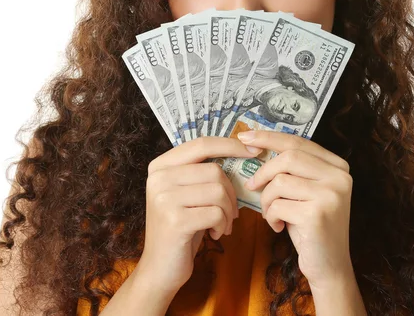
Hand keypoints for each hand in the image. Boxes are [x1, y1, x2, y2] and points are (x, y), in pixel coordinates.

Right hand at [139, 136, 262, 294]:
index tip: (255, 150)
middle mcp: (158, 178)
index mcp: (160, 165)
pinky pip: (216, 213)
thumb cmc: (182, 226)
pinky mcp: (175, 221)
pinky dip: (223, 224)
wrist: (160, 269)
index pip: (201, 144)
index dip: (230, 145)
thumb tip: (246, 151)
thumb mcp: (187, 193)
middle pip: (214, 170)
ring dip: (228, 211)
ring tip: (222, 224)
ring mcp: (164, 198)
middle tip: (232, 212)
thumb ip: (203, 172)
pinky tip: (215, 233)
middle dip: (231, 192)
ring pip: (218, 191)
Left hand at [238, 129, 352, 289]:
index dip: (269, 138)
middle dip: (264, 171)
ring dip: (266, 199)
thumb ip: (292, 168)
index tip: (245, 136)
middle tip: (252, 185)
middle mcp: (339, 177)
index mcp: (338, 166)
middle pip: (288, 157)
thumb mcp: (305, 191)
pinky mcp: (317, 215)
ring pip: (280, 181)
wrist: (329, 266)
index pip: (298, 142)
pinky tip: (277, 226)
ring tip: (270, 213)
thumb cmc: (310, 226)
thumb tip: (255, 144)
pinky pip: (278, 205)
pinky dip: (270, 216)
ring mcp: (331, 195)